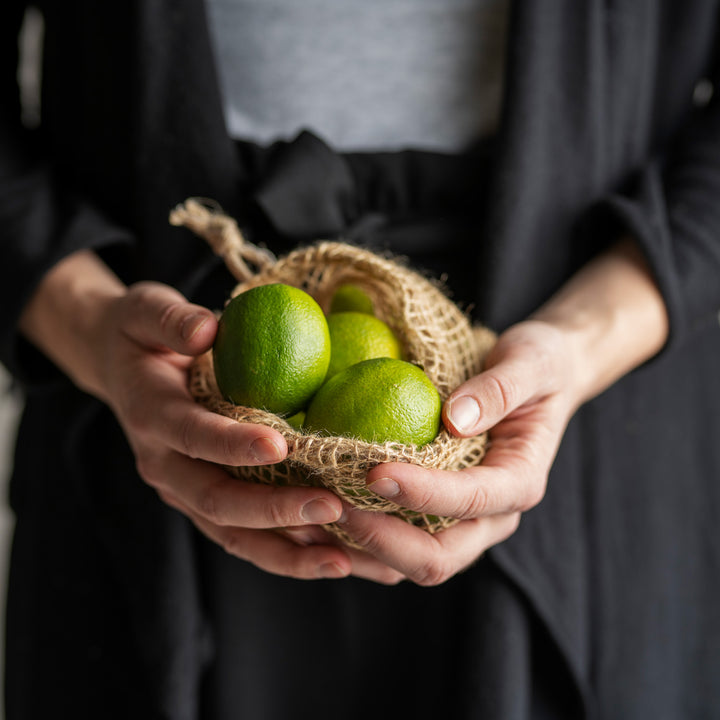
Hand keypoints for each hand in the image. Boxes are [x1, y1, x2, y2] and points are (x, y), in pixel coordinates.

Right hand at [20, 251, 353, 579]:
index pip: (192, 434)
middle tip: (332, 507)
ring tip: (342, 560)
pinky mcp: (203, 503)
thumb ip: (171, 319)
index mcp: (152, 414)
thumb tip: (207, 328)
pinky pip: (243, 537)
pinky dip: (284, 553)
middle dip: (274, 509)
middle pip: (216, 500)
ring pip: (232, 534)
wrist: (120, 371)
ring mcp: (183, 491)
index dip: (231, 444)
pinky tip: (331, 558)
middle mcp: (163, 464)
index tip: (281, 446)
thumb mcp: (145, 312)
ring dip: (286, 551)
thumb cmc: (143, 337)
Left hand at [327, 321, 575, 584]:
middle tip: (327, 503)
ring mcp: (464, 522)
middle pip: (437, 556)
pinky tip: (315, 513)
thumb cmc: (537, 365)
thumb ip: (501, 389)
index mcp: (520, 481)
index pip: (470, 500)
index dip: (421, 492)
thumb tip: (454, 419)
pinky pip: (395, 544)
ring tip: (307, 519)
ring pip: (408, 562)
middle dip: (379, 538)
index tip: (372, 470)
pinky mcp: (437, 516)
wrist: (541, 379)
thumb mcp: (531, 361)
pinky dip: (356, 540)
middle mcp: (492, 516)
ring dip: (358, 549)